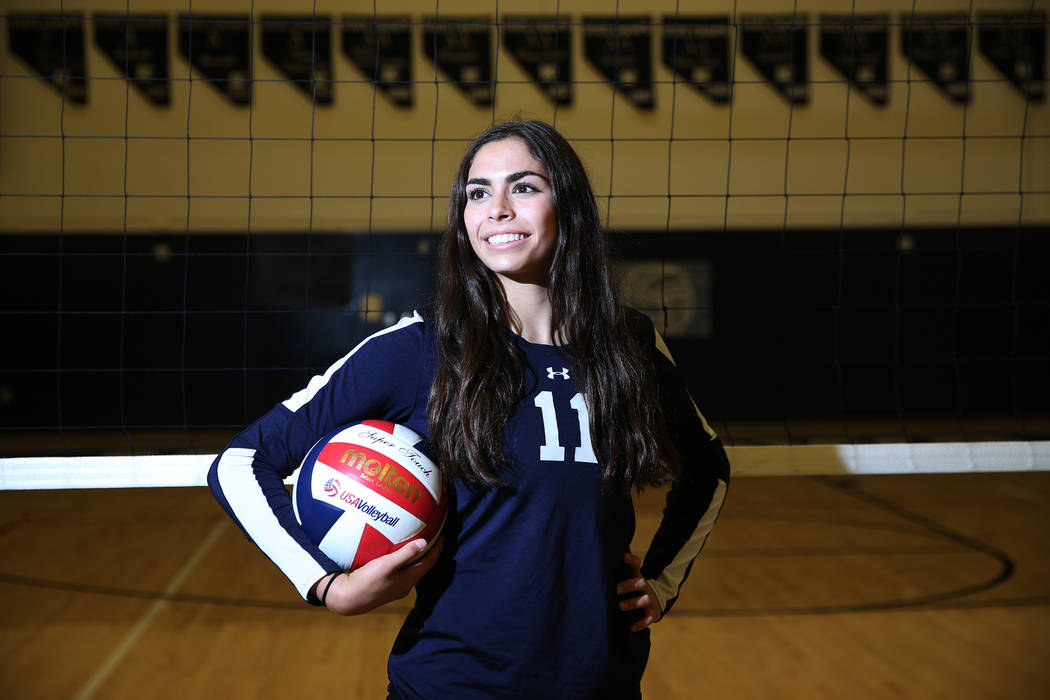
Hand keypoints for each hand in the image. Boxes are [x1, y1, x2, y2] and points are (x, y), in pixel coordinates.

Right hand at [315, 536, 443, 615]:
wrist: (347, 599)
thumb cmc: (367, 581)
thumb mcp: (386, 565)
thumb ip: (405, 554)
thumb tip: (425, 543)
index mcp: (409, 580)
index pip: (429, 562)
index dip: (438, 549)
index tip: (443, 535)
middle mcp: (405, 586)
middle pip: (423, 566)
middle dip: (429, 552)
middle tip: (432, 536)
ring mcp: (396, 588)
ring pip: (412, 569)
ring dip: (417, 557)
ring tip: (418, 543)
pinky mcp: (386, 587)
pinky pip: (402, 572)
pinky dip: (405, 561)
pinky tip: (398, 555)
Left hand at [617, 552, 661, 631]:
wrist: (655, 602)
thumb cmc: (635, 590)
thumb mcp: (630, 580)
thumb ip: (618, 574)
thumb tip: (599, 569)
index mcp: (637, 577)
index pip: (636, 565)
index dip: (631, 560)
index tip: (623, 556)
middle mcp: (645, 587)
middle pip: (639, 582)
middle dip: (628, 585)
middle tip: (615, 589)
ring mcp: (650, 600)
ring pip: (644, 600)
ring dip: (632, 603)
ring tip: (620, 606)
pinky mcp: (653, 613)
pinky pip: (647, 619)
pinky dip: (640, 624)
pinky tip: (631, 627)